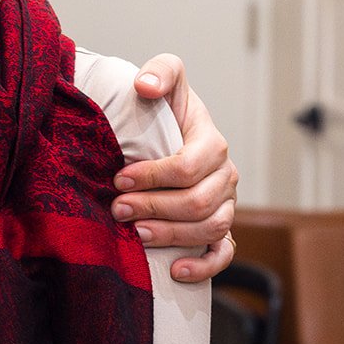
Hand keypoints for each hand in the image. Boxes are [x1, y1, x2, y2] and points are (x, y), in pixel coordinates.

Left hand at [116, 53, 237, 283]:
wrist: (168, 133)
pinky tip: (175, 271)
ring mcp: (226, 204)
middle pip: (198, 201)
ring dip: (171, 235)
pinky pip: (224, 253)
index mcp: (212, 142)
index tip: (119, 178)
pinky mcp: (220, 228)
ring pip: (210, 228)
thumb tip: (145, 86)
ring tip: (135, 233)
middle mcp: (225, 175)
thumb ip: (161, 72)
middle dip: (154, 206)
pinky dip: (203, 266)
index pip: (190, 165)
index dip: (154, 175)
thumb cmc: (163, 110)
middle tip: (117, 208)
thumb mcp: (164, 80)